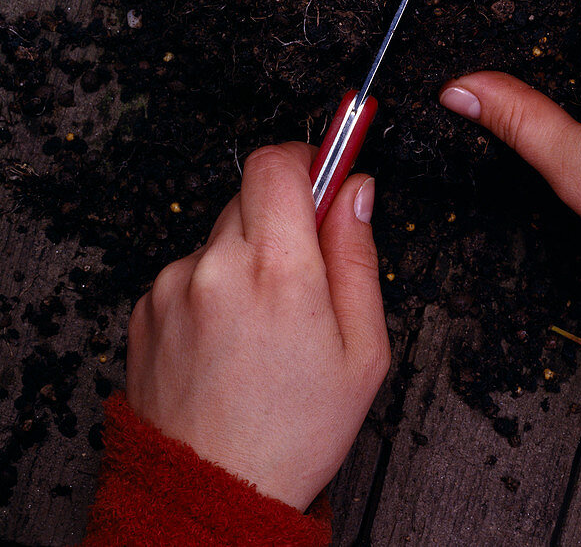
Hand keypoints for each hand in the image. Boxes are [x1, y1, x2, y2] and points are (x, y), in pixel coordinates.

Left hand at [126, 142, 388, 510]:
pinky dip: (212, 287)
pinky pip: (190, 270)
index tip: (326, 167)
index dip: (307, 157)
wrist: (211, 494)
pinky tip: (229, 338)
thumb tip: (355, 190)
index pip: (277, 162)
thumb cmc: (293, 431)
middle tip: (304, 266)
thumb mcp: (362, 348)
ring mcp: (173, 287)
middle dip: (283, 214)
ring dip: (245, 255)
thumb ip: (357, 254)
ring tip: (263, 321)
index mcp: (278, 271)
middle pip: (251, 193)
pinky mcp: (146, 308)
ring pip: (221, 233)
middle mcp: (217, 268)